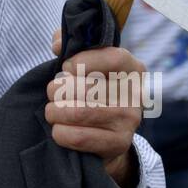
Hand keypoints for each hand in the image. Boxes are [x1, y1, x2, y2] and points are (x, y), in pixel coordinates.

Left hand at [46, 28, 143, 187]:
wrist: (107, 133)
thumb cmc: (92, 90)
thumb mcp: (86, 63)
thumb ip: (71, 44)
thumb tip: (58, 44)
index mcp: (132, 69)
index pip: (113, 58)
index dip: (83, 61)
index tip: (66, 66)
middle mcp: (136, 94)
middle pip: (89, 88)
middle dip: (58, 89)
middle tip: (51, 92)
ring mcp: (130, 121)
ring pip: (81, 112)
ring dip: (55, 111)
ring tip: (52, 110)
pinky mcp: (119, 144)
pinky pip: (80, 137)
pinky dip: (61, 132)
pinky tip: (59, 128)